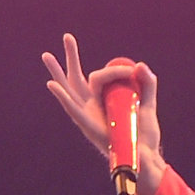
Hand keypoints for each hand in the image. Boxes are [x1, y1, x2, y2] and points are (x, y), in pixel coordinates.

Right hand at [42, 33, 166, 194]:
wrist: (147, 158)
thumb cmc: (143, 136)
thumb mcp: (148, 106)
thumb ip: (148, 85)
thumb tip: (140, 66)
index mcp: (102, 101)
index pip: (102, 77)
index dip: (115, 70)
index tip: (133, 70)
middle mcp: (92, 107)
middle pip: (76, 79)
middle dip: (71, 57)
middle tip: (67, 36)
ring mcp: (88, 117)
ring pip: (69, 91)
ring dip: (57, 73)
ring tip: (46, 55)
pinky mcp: (88, 128)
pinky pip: (74, 111)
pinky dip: (63, 98)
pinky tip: (51, 85)